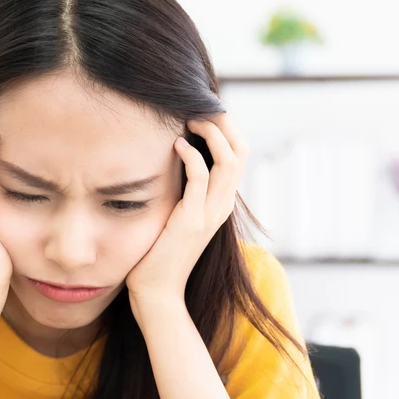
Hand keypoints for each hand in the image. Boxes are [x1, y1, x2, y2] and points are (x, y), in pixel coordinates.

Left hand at [126, 113, 247, 305]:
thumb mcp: (175, 215)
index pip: (238, 155)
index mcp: (221, 203)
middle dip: (224, 123)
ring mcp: (210, 214)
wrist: (156, 293)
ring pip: (230, 160)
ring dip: (212, 133)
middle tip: (200, 106)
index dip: (226, 129)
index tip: (202, 110)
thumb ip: (180, 192)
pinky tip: (175, 144)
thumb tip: (169, 161)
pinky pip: (201, 177)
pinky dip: (191, 155)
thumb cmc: (158, 254)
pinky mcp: (191, 221)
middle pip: (241, 151)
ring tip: (191, 118)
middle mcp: (222, 206)